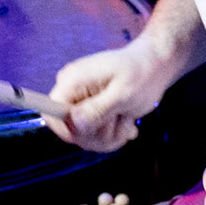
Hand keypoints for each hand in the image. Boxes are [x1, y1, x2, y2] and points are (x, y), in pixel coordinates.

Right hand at [44, 39, 173, 152]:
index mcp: (72, 80)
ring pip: (84, 138)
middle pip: (70, 131)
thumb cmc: (142, 73)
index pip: (51, 113)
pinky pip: (94, 137)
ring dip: (110, 135)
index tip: (97, 130)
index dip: (69, 130)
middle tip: (121, 119)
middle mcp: (71, 91)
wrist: (154, 66)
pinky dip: (112, 135)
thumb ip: (99, 108)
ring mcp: (80, 103)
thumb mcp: (124, 92)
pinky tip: (126, 122)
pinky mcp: (89, 112)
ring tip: (126, 117)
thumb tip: (75, 123)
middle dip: (99, 133)